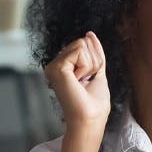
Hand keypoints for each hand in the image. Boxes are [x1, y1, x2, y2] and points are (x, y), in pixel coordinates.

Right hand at [46, 31, 110, 151]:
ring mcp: (54, 66)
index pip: (84, 44)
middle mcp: (55, 64)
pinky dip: (86, 66)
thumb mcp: (97, 71)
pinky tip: (78, 81)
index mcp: (63, 66)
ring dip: (90, 65)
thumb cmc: (94, 103)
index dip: (94, 61)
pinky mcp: (57, 67)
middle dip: (93, 62)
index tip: (88, 80)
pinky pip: (80, 51)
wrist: (90, 118)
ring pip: (82, 45)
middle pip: (83, 42)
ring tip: (82, 82)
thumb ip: (94, 53)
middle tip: (86, 82)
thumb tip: (89, 34)